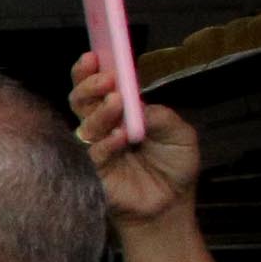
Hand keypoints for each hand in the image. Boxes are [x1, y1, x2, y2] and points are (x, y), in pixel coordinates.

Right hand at [67, 49, 199, 230]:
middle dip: (88, 85)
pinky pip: (93, 154)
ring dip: (99, 111)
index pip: (98, 88)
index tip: (94, 55)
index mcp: (120, 113)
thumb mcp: (180, 135)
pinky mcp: (94, 173)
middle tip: (105, 78)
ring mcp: (96, 150)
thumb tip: (135, 102)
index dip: (91, 71)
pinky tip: (121, 137)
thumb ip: (160, 116)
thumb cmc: (174, 167)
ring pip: (84, 125)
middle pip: (80, 101)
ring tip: (116, 103)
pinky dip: (105, 143)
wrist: (172, 206)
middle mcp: (103, 128)